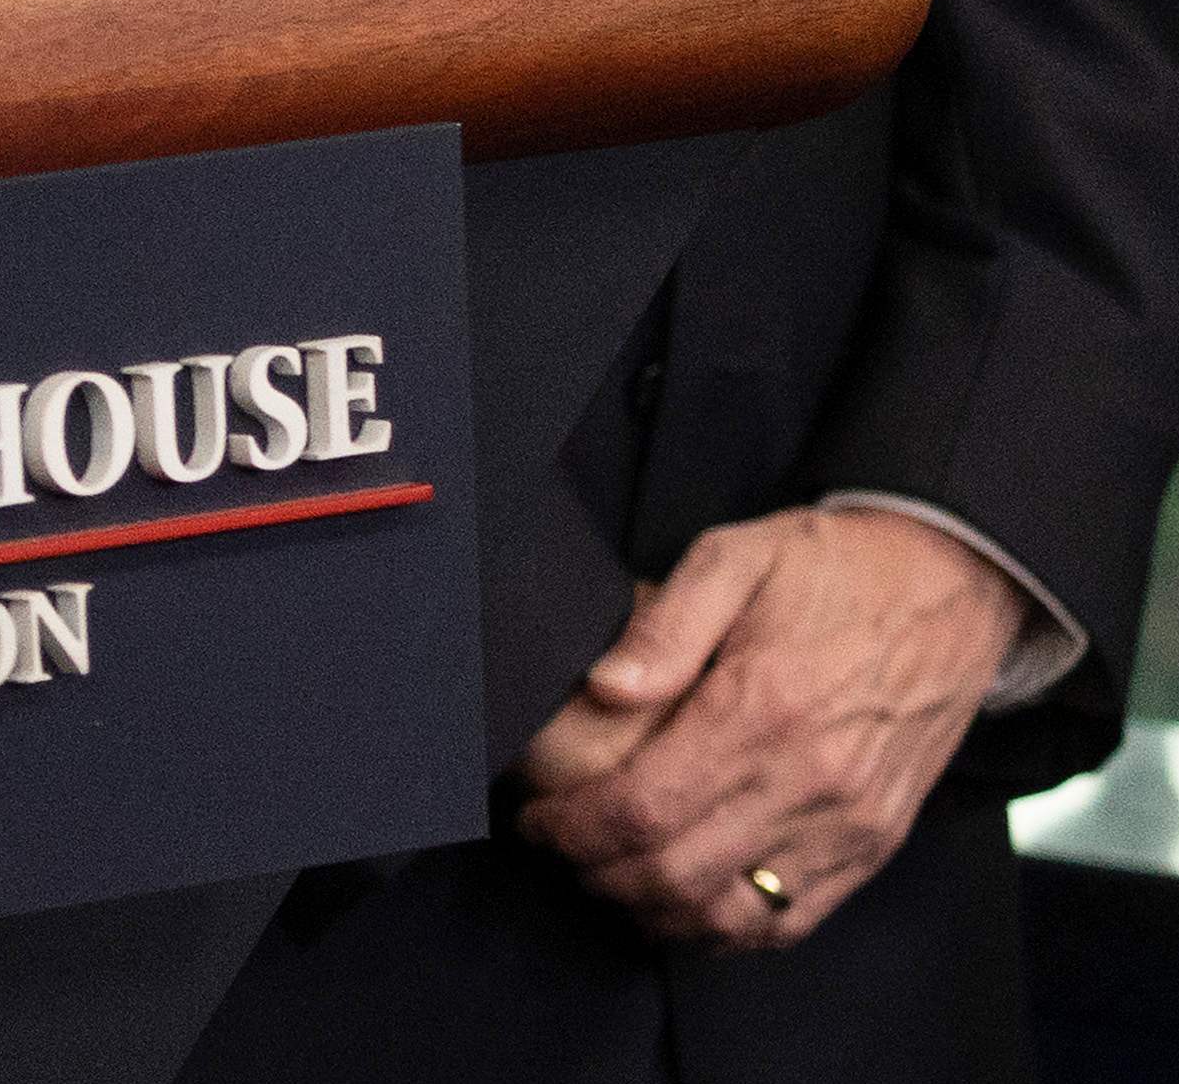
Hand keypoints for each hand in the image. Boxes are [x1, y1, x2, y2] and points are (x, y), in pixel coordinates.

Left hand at [511, 504, 1024, 945]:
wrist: (948, 589)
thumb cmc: (830, 569)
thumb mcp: (735, 556)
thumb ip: (663, 625)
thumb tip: (605, 687)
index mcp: (764, 708)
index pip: (644, 807)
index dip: (574, 828)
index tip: (535, 819)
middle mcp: (811, 781)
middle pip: (677, 874)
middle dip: (596, 873)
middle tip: (556, 848)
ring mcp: (850, 824)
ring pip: (731, 915)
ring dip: (654, 911)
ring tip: (606, 876)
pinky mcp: (875, 845)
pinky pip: (791, 920)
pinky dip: (725, 927)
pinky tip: (681, 900)